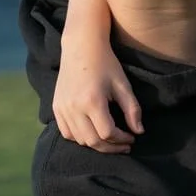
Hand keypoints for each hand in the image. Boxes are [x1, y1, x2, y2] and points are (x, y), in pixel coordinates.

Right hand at [53, 36, 142, 153]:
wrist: (81, 48)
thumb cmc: (106, 64)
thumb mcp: (123, 85)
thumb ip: (132, 110)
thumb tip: (139, 132)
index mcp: (92, 101)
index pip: (107, 133)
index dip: (122, 140)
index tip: (132, 138)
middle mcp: (73, 107)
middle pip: (92, 141)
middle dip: (111, 147)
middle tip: (125, 145)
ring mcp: (62, 108)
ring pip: (79, 140)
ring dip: (97, 144)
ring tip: (112, 141)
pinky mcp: (56, 107)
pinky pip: (67, 133)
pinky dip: (81, 138)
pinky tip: (94, 134)